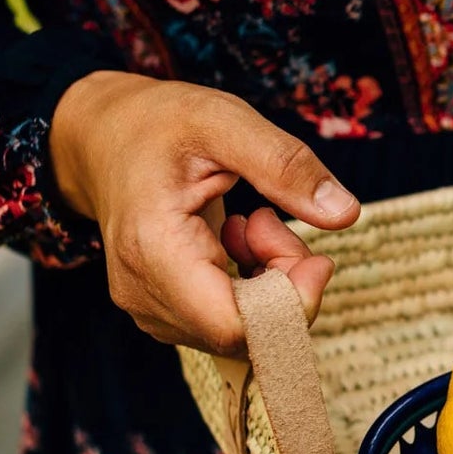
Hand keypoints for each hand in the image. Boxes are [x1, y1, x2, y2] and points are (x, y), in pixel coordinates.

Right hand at [49, 71, 359, 355]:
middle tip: (274, 221)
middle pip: (247, 332)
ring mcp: (152, 308)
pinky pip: (232, 320)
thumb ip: (285, 165)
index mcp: (153, 249)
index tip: (316, 256)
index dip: (292, 303)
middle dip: (285, 282)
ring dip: (271, 279)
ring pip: (244, 329)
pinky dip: (254, 283)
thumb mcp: (226, 121)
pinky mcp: (167, 310)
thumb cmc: (160, 124)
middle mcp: (144, 293)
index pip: (235, 327)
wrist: (106, 138)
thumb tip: (346, 213)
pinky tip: (238, 238)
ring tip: (254, 221)